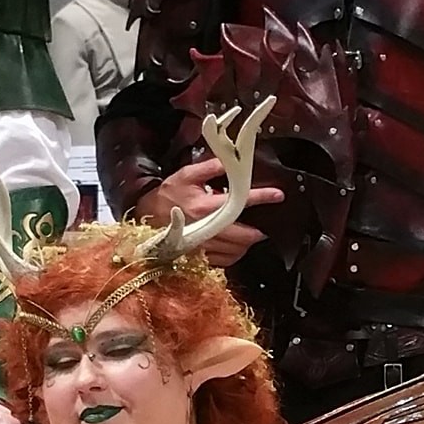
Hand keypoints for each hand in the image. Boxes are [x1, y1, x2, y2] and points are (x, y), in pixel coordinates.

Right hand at [135, 157, 281, 265]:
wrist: (145, 215)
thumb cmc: (167, 194)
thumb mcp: (185, 174)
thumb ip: (209, 167)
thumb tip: (230, 162)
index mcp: (203, 206)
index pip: (239, 202)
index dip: (261, 197)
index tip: (278, 195)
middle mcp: (203, 228)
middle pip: (241, 235)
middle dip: (257, 231)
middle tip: (264, 227)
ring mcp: (201, 247)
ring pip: (235, 251)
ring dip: (247, 244)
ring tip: (250, 235)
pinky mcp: (198, 258)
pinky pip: (224, 261)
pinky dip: (234, 255)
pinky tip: (235, 247)